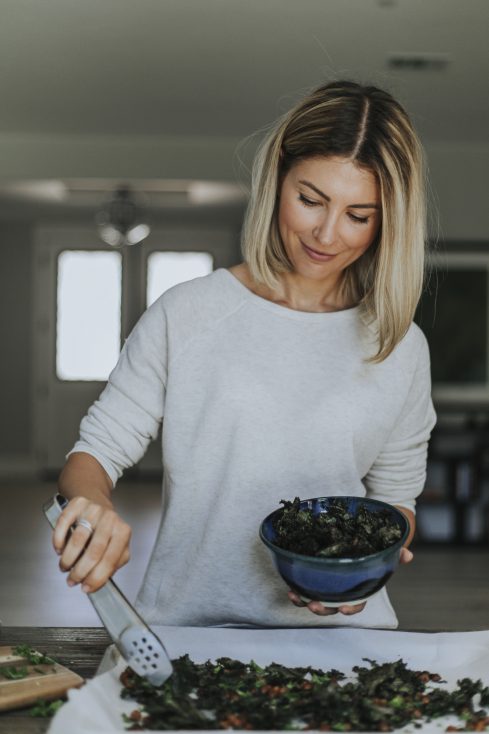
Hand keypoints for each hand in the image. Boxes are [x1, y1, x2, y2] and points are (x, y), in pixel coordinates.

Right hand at [52, 496, 131, 592]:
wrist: (96, 502)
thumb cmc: (106, 530)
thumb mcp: (117, 546)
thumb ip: (111, 565)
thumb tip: (94, 583)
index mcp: (123, 532)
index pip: (110, 560)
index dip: (96, 578)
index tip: (86, 588)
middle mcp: (110, 519)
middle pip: (94, 552)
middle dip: (80, 572)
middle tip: (72, 580)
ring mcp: (94, 510)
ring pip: (77, 539)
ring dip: (67, 559)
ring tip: (65, 567)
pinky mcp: (78, 504)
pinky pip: (64, 524)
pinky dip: (58, 541)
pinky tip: (59, 549)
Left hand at [287, 548, 412, 615]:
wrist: (358, 539)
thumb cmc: (371, 549)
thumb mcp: (384, 549)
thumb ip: (395, 553)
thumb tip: (407, 554)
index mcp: (359, 588)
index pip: (357, 603)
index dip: (351, 607)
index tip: (344, 608)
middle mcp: (341, 590)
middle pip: (332, 607)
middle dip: (323, 609)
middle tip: (315, 604)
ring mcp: (326, 586)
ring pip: (315, 600)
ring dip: (304, 601)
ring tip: (296, 596)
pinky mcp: (313, 578)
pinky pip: (303, 588)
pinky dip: (296, 591)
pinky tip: (290, 587)